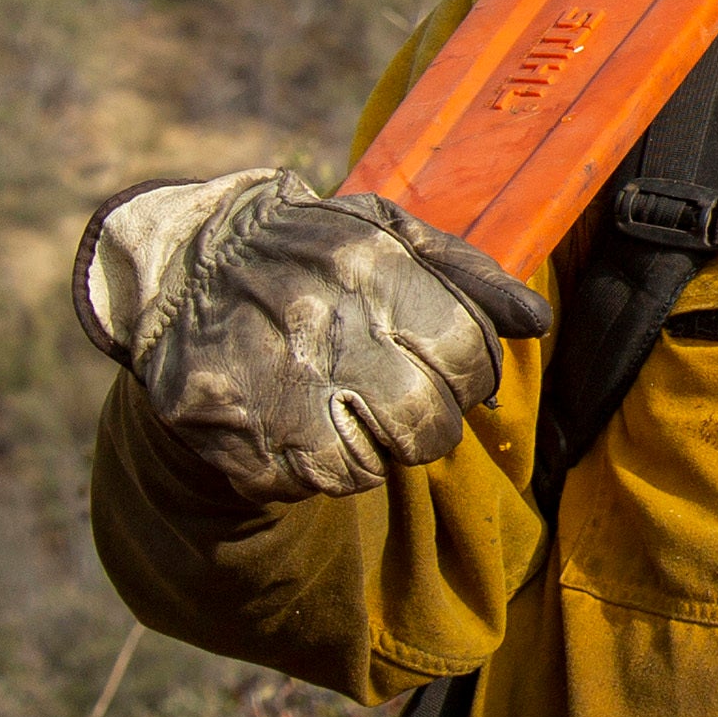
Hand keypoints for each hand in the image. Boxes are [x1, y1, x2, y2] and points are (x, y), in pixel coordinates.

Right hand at [74, 170, 552, 505]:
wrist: (180, 257)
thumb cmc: (308, 248)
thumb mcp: (386, 230)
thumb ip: (468, 274)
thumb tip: (537, 324)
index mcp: (368, 266)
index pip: (466, 353)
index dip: (473, 375)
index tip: (450, 371)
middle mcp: (318, 322)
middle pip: (423, 423)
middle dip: (430, 427)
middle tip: (407, 408)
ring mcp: (263, 379)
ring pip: (364, 469)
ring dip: (373, 456)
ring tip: (352, 419)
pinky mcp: (219, 426)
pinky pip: (298, 486)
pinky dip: (313, 472)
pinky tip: (301, 430)